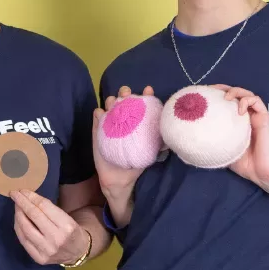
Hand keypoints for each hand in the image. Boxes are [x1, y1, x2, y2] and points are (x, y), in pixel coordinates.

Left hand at [9, 190, 90, 265]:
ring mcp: (46, 250)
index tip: (22, 190)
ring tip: (16, 206)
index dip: (31, 197)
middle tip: (14, 194)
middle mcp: (56, 239)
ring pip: (25, 228)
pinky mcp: (39, 258)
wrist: (78, 252)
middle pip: (33, 216)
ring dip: (18, 214)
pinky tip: (18, 220)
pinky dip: (18, 227)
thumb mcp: (67, 217)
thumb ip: (48, 209)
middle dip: (22, 202)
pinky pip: (23, 240)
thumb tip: (27, 197)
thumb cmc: (71, 231)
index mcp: (67, 225)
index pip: (44, 206)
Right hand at [92, 85, 155, 224]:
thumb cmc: (136, 164)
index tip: (148, 90)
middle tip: (128, 94)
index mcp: (136, 123)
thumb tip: (172, 133)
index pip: (141, 105)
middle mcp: (122, 121)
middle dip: (125, 93)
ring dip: (111, 100)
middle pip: (123, 100)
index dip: (145, 96)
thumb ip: (159, 142)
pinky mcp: (97, 132)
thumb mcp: (150, 152)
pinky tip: (101, 113)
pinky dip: (98, 113)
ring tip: (114, 101)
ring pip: (109, 105)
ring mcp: (109, 125)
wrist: (120, 180)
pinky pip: (96, 118)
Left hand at [210, 85, 268, 186]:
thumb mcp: (222, 151)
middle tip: (211, 89)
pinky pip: (257, 102)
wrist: (262, 173)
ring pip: (247, 94)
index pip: (227, 102)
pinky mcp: (264, 119)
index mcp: (236, 122)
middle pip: (236, 94)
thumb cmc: (244, 164)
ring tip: (226, 97)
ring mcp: (256, 116)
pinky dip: (247, 101)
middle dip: (224, 88)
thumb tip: (189, 146)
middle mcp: (246, 116)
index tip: (204, 94)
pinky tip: (239, 110)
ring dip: (236, 91)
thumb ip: (211, 144)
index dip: (216, 94)